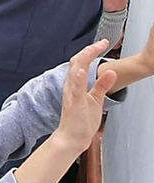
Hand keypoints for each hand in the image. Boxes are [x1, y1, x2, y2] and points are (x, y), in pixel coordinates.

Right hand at [52, 39, 117, 158]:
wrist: (71, 139)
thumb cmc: (80, 121)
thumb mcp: (96, 100)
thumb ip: (101, 85)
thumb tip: (111, 73)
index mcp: (76, 84)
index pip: (82, 62)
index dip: (91, 51)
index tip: (103, 44)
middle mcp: (71, 86)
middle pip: (77, 62)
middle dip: (89, 50)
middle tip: (102, 43)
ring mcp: (71, 94)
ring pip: (74, 72)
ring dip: (83, 59)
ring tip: (92, 49)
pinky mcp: (74, 104)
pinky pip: (75, 89)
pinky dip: (78, 79)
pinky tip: (82, 72)